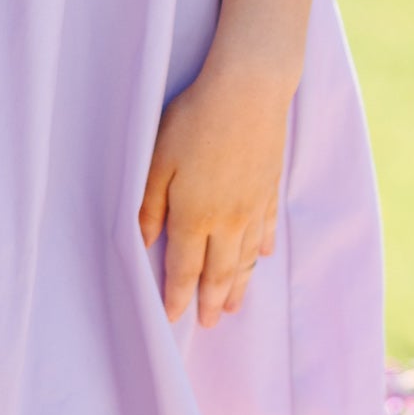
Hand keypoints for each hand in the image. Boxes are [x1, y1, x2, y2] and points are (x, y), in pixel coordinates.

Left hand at [138, 60, 290, 327]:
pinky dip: (262, 249)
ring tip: (234, 307)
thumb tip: (144, 244)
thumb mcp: (157, 161)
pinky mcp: (269, 189)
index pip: (184, 269)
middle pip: (219, 272)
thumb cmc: (194, 120)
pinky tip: (262, 257)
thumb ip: (150, 206)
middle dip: (212, 301)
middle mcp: (227, 220)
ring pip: (246, 258)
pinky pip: (266, 229)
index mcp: (194, 216)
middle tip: (209, 324)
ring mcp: (253, 206)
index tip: (172, 318)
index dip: (178, 297)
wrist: (249, 90)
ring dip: (238, 285)